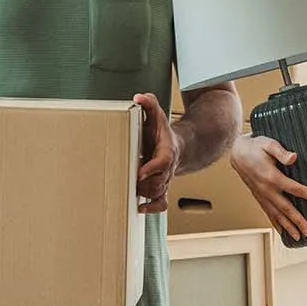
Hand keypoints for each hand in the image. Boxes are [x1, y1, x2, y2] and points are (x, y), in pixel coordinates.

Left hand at [134, 93, 179, 213]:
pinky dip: (152, 208)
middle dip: (144, 184)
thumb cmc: (162, 132)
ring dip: (144, 194)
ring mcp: (166, 179)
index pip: (163, 162)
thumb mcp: (157, 115)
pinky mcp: (163, 187)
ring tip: (128, 190)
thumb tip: (138, 97)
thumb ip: (149, 104)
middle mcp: (168, 168)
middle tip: (127, 181)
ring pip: (158, 193)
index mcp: (168, 150)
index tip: (139, 173)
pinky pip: (162, 203)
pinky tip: (139, 208)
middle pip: (159, 182)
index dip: (152, 168)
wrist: (178, 146)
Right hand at [228, 135, 306, 241]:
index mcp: (271, 176)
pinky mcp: (259, 196)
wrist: (237, 152)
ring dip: (287, 226)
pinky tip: (282, 230)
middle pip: (285, 208)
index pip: (294, 188)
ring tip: (298, 237)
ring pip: (276, 214)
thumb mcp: (269, 144)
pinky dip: (275, 222)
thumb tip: (294, 157)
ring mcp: (261, 194)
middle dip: (297, 220)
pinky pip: (268, 212)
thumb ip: (281, 152)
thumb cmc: (255, 146)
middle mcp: (266, 189)